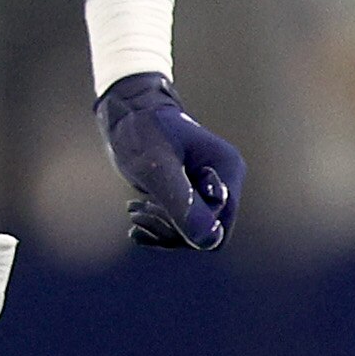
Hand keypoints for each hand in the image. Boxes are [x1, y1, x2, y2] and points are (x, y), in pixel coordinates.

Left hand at [93, 72, 241, 250]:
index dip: (187, 227)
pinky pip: (183, 225)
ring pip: (194, 232)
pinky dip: (158, 227)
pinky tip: (134, 222)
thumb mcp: (157, 169)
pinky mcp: (193, 193)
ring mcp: (210, 188)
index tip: (156, 203)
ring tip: (133, 211)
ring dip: (162, 229)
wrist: (127, 112)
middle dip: (172, 230)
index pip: (219, 226)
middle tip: (137, 212)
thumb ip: (183, 204)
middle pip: (208, 233)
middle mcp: (225, 180)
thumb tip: (209, 242)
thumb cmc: (142, 131)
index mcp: (227, 169)